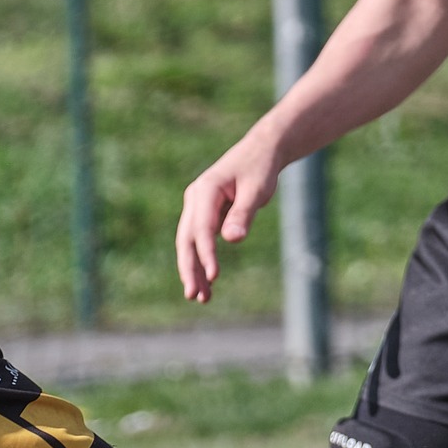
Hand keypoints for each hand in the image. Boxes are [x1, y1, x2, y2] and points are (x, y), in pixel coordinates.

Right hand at [176, 132, 282, 303]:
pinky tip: (207, 280)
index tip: (214, 276)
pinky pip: (199, 240)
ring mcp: (197, 207)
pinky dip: (202, 260)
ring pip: (189, 243)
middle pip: (186, 240)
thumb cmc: (261, 168)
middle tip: (194, 296)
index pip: (202, 229)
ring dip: (194, 270)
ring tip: (201, 297)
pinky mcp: (203, 214)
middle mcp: (194, 199)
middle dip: (190, 269)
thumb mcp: (257, 190)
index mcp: (205, 191)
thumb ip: (243, 214)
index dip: (206, 254)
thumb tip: (232, 240)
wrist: (261, 150)